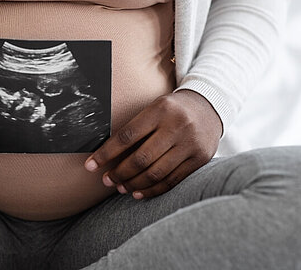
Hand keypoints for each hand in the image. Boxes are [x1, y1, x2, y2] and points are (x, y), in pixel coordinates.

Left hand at [84, 89, 221, 198]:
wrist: (209, 106)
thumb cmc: (171, 110)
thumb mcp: (154, 109)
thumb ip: (135, 128)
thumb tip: (105, 155)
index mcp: (160, 110)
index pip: (127, 136)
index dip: (106, 153)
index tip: (91, 165)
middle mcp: (176, 126)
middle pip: (141, 158)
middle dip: (119, 173)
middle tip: (106, 180)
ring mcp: (190, 144)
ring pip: (156, 173)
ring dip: (134, 184)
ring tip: (120, 188)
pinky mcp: (200, 159)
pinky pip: (172, 181)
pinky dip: (153, 190)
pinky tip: (138, 193)